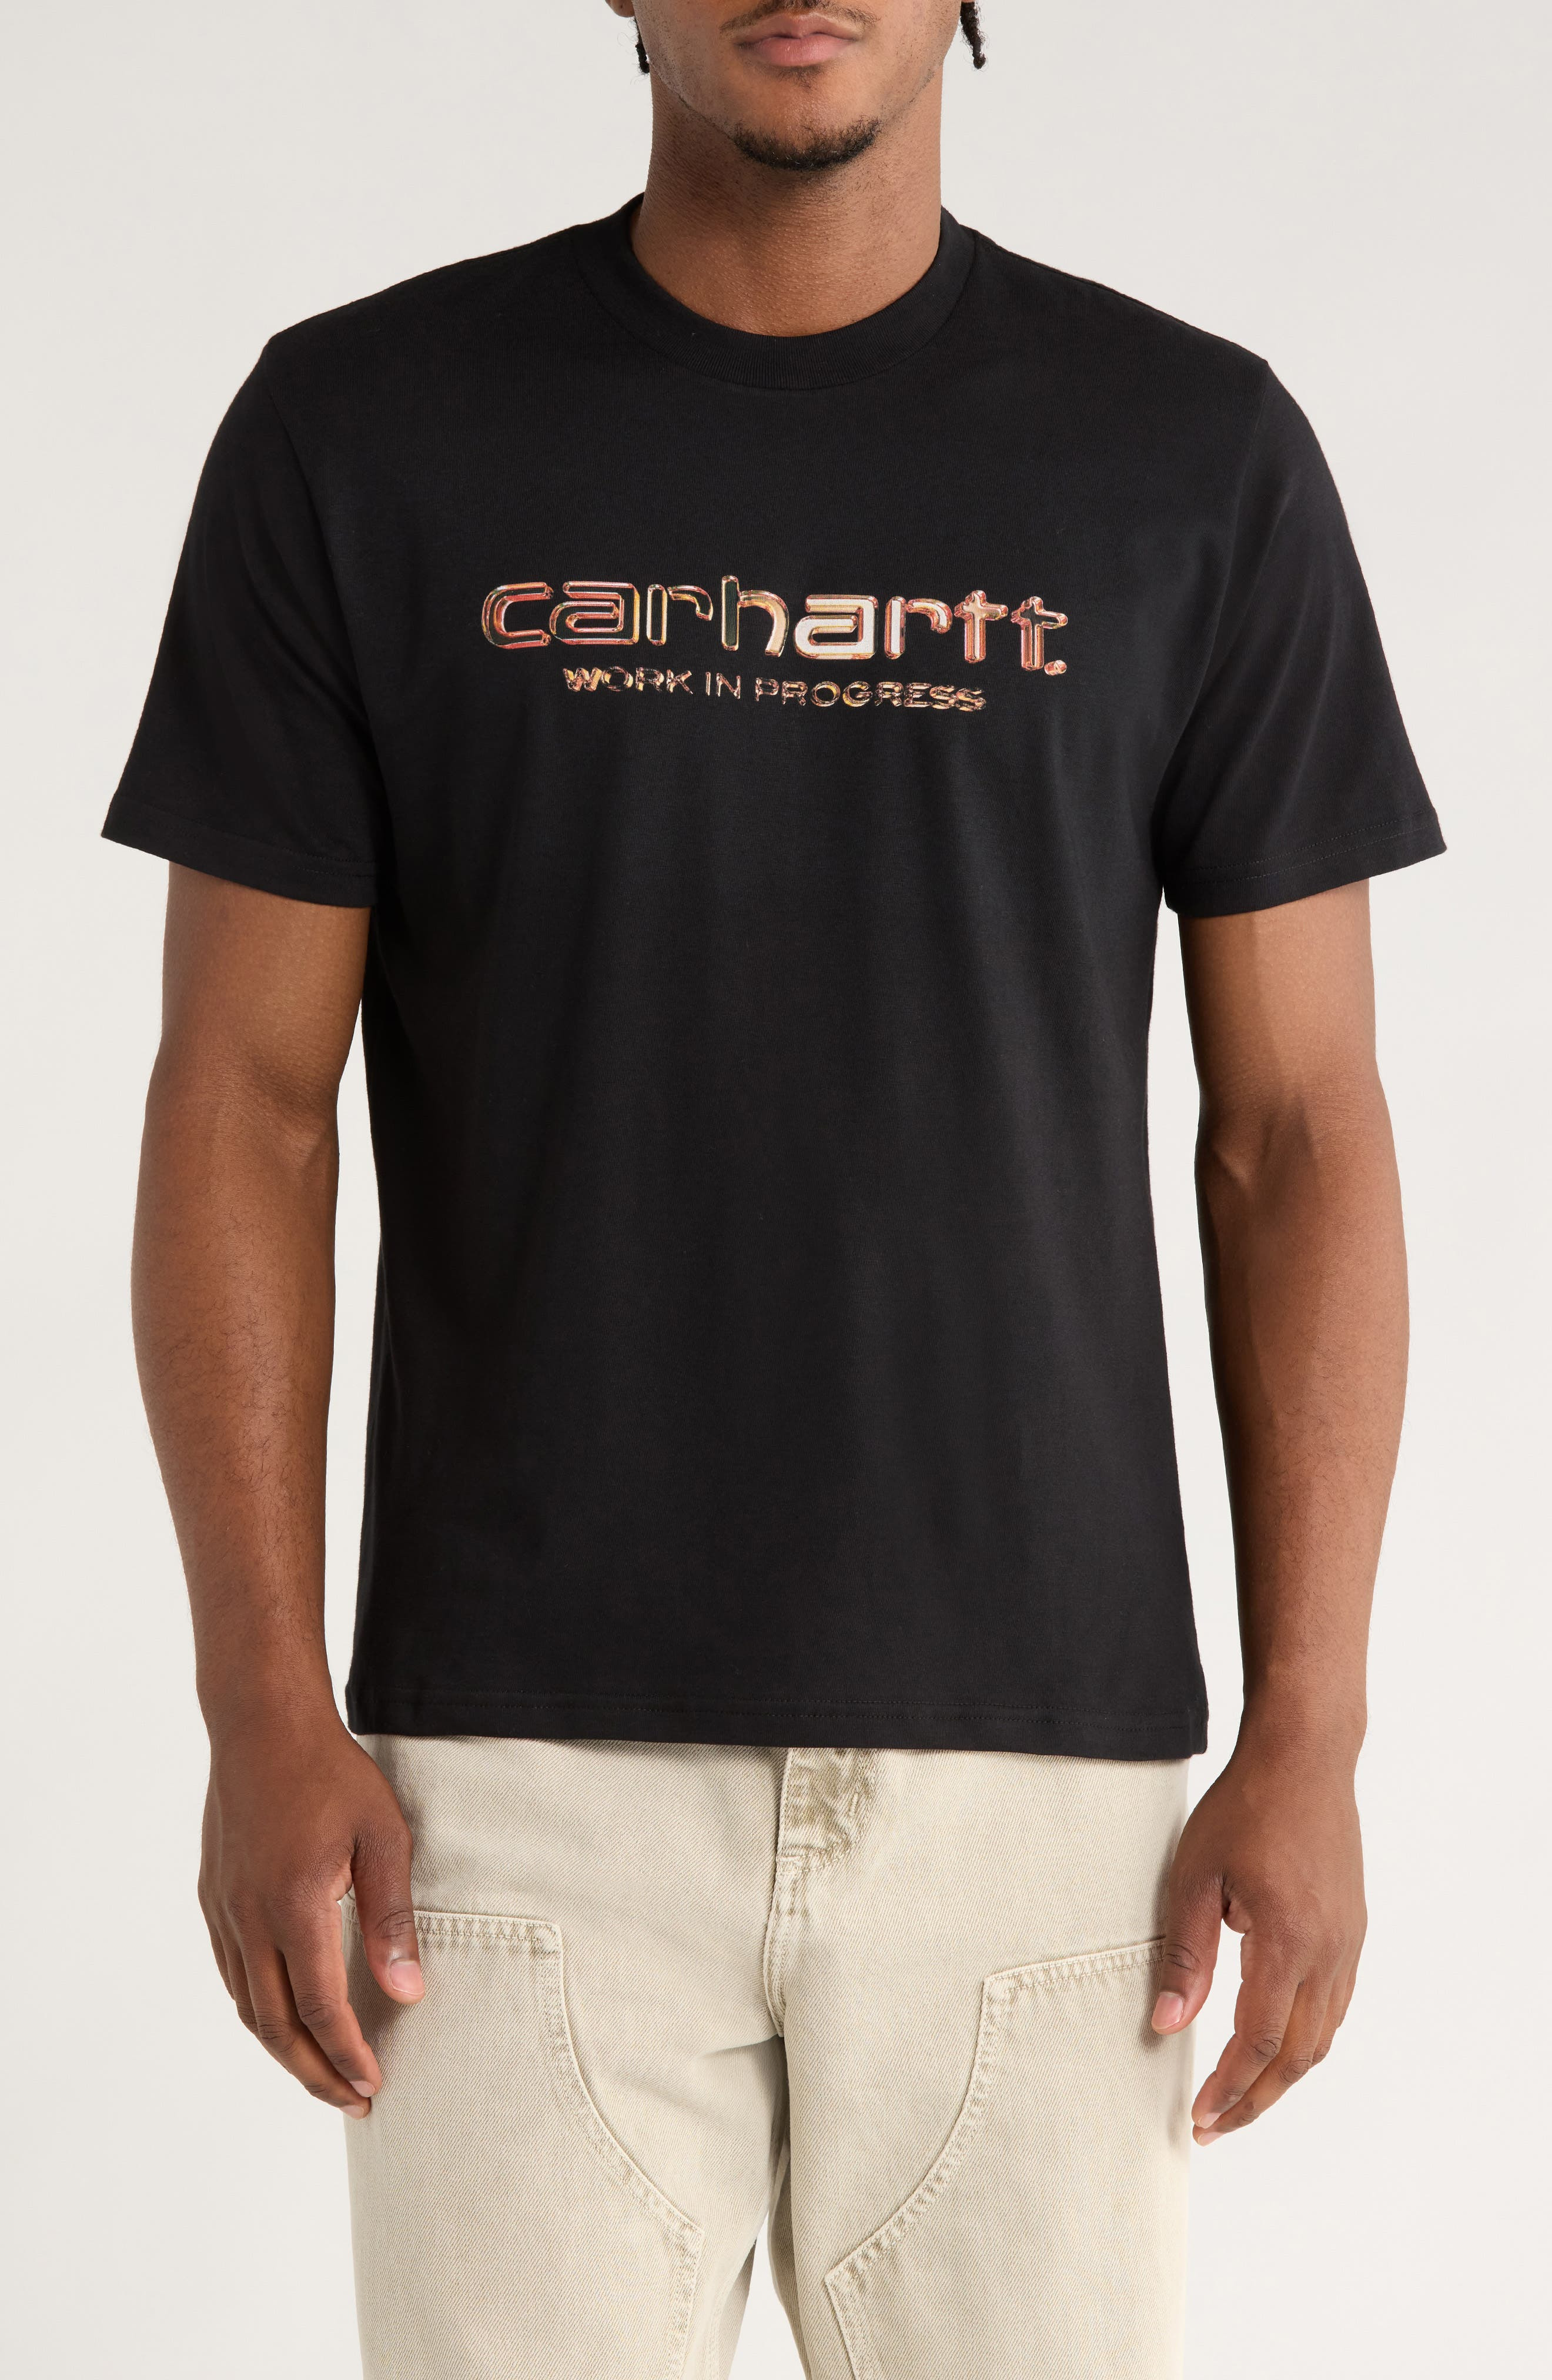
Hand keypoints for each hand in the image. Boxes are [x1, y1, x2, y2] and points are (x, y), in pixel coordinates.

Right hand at [199, 1705, 422, 2115]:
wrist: (262, 1722)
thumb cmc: (332, 1773)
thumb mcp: (383, 1837)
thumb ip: (392, 1919)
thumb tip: (408, 1993)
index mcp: (294, 1905)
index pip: (320, 2008)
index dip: (347, 2054)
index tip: (373, 2085)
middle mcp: (249, 1917)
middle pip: (275, 2025)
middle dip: (315, 2072)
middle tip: (353, 2101)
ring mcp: (224, 1909)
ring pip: (247, 2006)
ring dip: (283, 2049)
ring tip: (323, 2072)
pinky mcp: (213, 1897)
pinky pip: (232, 1973)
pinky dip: (258, 2010)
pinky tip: (284, 2017)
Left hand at [1150, 1730, 1366, 2142]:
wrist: (1304, 1757)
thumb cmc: (1243, 1808)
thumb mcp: (1195, 1877)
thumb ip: (1184, 1956)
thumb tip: (1168, 2025)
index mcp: (1288, 1941)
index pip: (1260, 2040)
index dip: (1230, 2086)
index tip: (1199, 2116)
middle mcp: (1329, 1952)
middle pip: (1298, 2055)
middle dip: (1256, 2098)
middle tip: (1214, 2125)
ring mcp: (1348, 1942)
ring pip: (1323, 2036)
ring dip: (1283, 2074)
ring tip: (1240, 2096)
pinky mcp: (1353, 1929)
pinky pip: (1335, 2005)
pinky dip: (1307, 2039)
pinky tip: (1276, 2043)